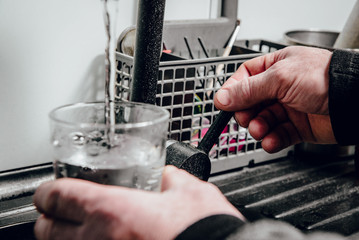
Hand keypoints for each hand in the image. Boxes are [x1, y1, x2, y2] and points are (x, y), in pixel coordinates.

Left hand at [33, 166, 243, 239]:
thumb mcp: (192, 193)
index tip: (49, 191)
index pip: (57, 196)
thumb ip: (173, 179)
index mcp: (113, 212)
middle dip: (49, 219)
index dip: (48, 191)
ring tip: (79, 231)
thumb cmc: (204, 232)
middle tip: (61, 212)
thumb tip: (168, 176)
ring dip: (64, 239)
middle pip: (46, 230)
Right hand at [214, 46, 335, 152]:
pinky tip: (271, 141)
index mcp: (275, 67)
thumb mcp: (279, 78)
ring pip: (261, 121)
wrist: (353, 101)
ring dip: (258, 128)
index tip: (223, 104)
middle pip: (249, 103)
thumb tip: (222, 97)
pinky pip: (276, 135)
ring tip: (260, 130)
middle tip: (246, 118)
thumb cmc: (325, 78)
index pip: (244, 78)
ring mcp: (287, 108)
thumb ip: (248, 90)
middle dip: (246, 113)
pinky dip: (271, 140)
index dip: (232, 91)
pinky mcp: (295, 127)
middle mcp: (279, 87)